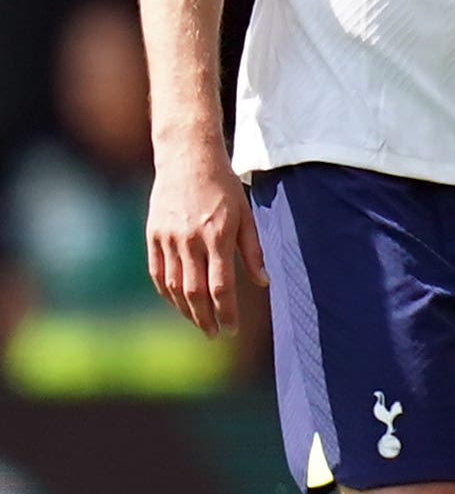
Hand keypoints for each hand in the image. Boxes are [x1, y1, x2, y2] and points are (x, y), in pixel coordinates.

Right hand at [146, 143, 265, 335]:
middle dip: (205, 319)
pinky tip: (177, 302)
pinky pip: (157, 273)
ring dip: (186, 310)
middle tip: (215, 334)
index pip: (220, 287)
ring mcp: (167, 239)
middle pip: (194, 293)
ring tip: (200, 322)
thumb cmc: (224, 187)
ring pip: (173, 287)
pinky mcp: (153, 236)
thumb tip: (262, 282)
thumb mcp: (245, 215)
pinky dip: (166, 293)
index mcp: (217, 236)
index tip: (232, 329)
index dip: (226, 312)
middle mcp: (190, 241)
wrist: (188, 159)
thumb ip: (252, 251)